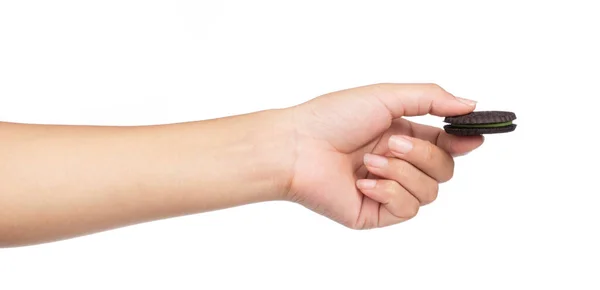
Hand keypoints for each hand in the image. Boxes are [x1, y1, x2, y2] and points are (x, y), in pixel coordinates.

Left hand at [285, 83, 483, 228]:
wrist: (296, 147)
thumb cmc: (332, 117)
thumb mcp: (386, 96)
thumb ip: (431, 98)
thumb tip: (470, 105)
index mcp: (402, 134)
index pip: (446, 144)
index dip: (463, 142)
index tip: (474, 137)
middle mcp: (398, 163)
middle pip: (444, 169)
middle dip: (423, 154)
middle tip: (394, 142)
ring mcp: (388, 189)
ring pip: (430, 192)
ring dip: (402, 172)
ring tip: (370, 161)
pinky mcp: (376, 212)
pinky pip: (406, 209)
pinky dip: (388, 192)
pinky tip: (363, 182)